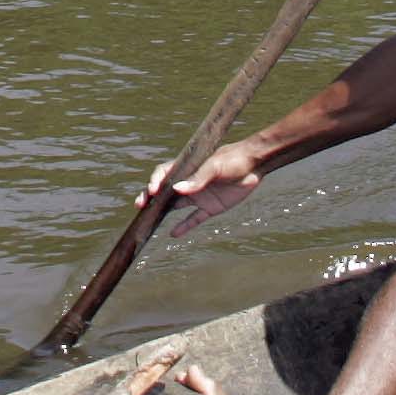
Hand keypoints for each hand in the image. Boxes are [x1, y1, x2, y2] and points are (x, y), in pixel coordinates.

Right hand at [140, 139, 264, 237]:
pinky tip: (173, 234)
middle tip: (140, 206)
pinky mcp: (210, 207)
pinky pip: (194, 219)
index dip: (155, 181)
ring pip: (176, 206)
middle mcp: (190, 182)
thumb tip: (178, 189)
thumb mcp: (216, 166)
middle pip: (165, 192)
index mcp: (188, 168)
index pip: (165, 174)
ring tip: (149, 223)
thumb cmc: (233, 159)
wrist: (255, 165)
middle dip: (151, 198)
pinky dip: (184, 226)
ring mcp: (199, 195)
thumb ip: (198, 178)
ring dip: (163, 213)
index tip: (151, 191)